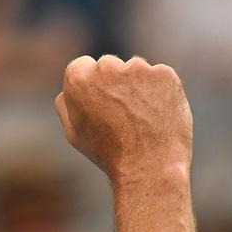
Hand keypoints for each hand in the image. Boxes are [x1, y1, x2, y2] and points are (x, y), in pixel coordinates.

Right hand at [54, 55, 192, 183]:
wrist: (150, 166)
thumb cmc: (108, 153)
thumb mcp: (74, 132)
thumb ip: (66, 104)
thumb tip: (68, 89)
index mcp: (79, 77)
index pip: (82, 66)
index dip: (91, 87)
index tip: (100, 104)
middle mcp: (107, 66)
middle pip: (109, 65)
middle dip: (114, 82)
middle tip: (122, 114)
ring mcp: (138, 68)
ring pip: (135, 70)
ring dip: (137, 86)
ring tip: (141, 118)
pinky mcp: (165, 73)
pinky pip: (159, 77)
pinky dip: (160, 91)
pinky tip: (158, 115)